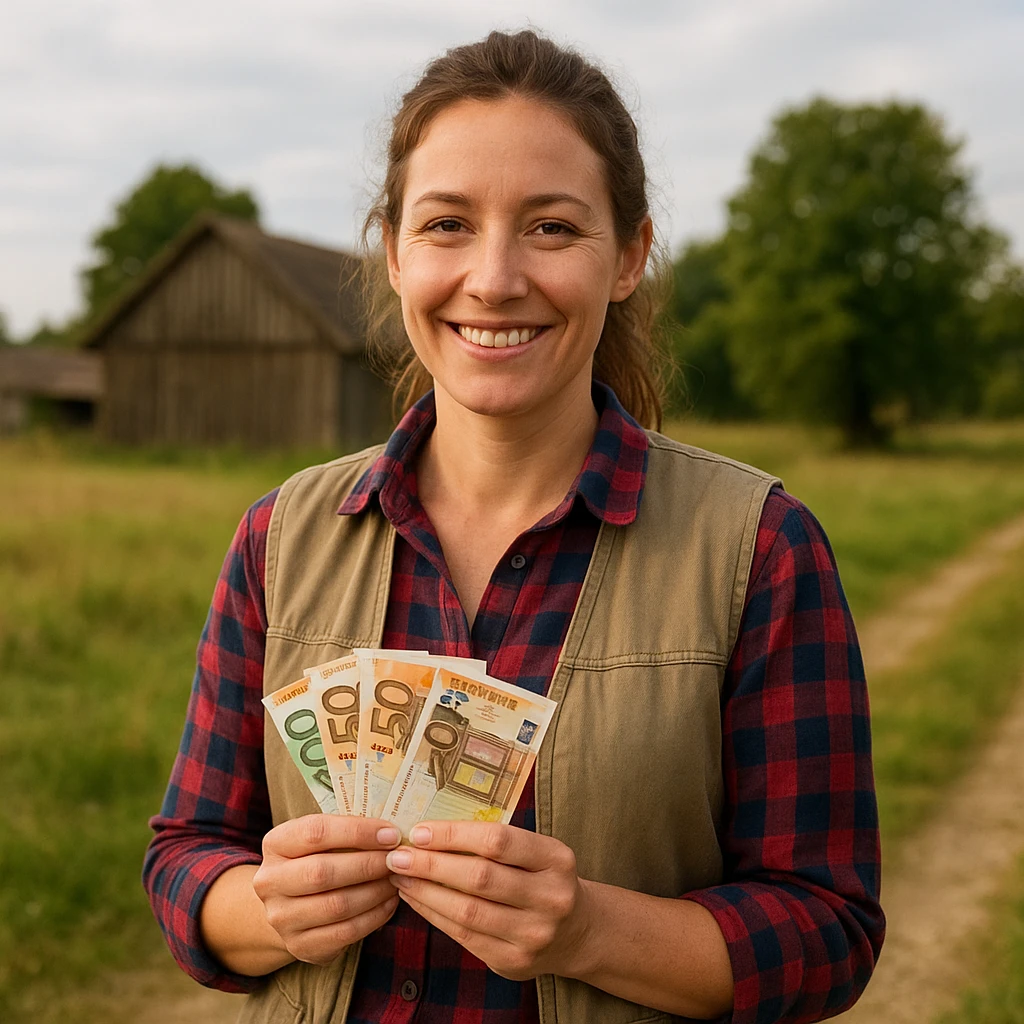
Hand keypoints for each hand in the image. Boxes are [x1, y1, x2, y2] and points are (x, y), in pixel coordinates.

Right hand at [252, 814, 401, 965]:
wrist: (292, 905)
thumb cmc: (317, 859)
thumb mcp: (322, 839)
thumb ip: (349, 832)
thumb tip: (392, 833)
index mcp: (276, 844)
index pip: (315, 832)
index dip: (357, 832)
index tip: (391, 834)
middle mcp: (270, 881)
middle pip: (322, 872)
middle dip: (368, 865)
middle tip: (397, 860)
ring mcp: (281, 918)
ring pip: (336, 905)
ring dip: (375, 892)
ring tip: (396, 880)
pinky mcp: (299, 946)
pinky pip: (344, 932)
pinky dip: (374, 917)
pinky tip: (390, 902)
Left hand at [384, 821, 592, 980]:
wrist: (577, 932)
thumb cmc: (544, 880)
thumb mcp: (538, 853)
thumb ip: (497, 843)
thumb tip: (431, 831)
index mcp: (556, 860)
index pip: (498, 841)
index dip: (454, 835)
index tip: (419, 831)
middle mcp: (550, 898)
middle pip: (480, 878)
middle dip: (431, 864)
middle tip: (398, 855)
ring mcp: (533, 934)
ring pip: (467, 911)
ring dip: (426, 892)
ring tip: (400, 877)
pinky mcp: (514, 962)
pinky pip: (464, 935)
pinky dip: (434, 915)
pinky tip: (417, 899)